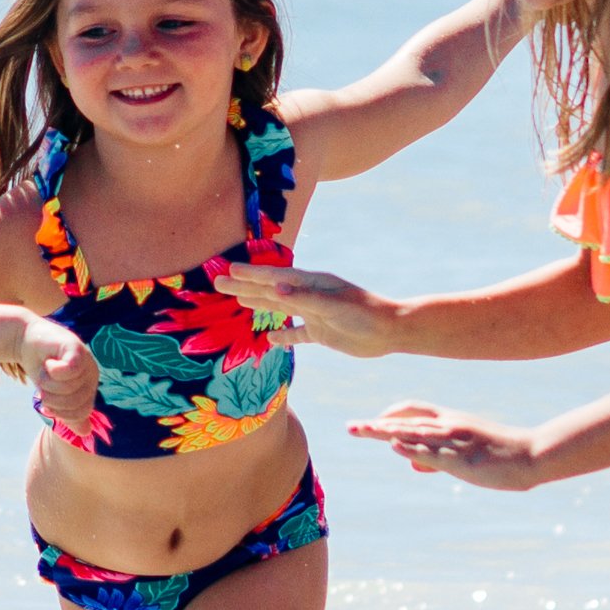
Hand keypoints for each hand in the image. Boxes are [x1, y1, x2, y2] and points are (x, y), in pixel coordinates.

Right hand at [17, 316, 99, 424]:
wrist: (26, 340)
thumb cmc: (41, 368)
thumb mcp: (54, 394)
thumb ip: (69, 413)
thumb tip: (85, 433)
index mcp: (88, 387)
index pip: (81, 413)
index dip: (62, 414)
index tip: (47, 404)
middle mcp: (91, 374)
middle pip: (75, 402)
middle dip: (52, 399)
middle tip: (44, 386)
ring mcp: (85, 360)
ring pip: (68, 387)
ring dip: (47, 383)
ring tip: (44, 371)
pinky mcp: (75, 347)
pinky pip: (69, 369)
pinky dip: (52, 370)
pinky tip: (48, 361)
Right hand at [226, 265, 401, 358]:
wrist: (391, 330)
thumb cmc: (365, 313)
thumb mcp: (334, 306)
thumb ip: (304, 299)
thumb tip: (275, 290)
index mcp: (311, 283)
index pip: (274, 277)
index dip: (250, 274)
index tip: (227, 270)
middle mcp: (310, 296)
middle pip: (270, 290)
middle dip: (245, 286)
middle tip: (219, 282)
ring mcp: (314, 314)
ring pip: (280, 308)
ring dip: (258, 304)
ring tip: (238, 300)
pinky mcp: (322, 332)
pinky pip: (298, 334)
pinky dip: (283, 337)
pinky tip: (269, 339)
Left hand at [350, 403, 547, 489]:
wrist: (533, 455)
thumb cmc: (500, 455)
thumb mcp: (464, 452)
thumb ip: (436, 456)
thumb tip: (410, 464)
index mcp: (452, 420)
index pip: (414, 410)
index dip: (390, 415)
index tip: (372, 423)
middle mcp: (450, 425)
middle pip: (405, 421)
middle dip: (376, 425)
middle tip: (351, 427)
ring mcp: (456, 441)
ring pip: (414, 433)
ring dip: (386, 433)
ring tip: (361, 431)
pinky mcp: (463, 459)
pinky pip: (433, 452)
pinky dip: (412, 448)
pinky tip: (394, 446)